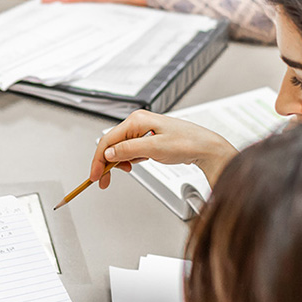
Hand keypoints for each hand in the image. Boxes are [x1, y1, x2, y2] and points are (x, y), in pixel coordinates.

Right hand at [91, 110, 238, 188]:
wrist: (206, 147)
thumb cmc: (187, 143)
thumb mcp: (155, 148)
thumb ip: (129, 150)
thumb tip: (109, 154)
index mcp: (137, 120)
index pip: (108, 141)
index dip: (98, 159)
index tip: (95, 175)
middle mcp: (138, 123)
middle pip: (112, 144)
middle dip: (107, 163)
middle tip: (104, 180)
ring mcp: (143, 131)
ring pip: (121, 148)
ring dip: (119, 163)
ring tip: (125, 172)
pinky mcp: (148, 139)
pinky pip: (131, 150)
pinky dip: (129, 160)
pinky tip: (135, 164)